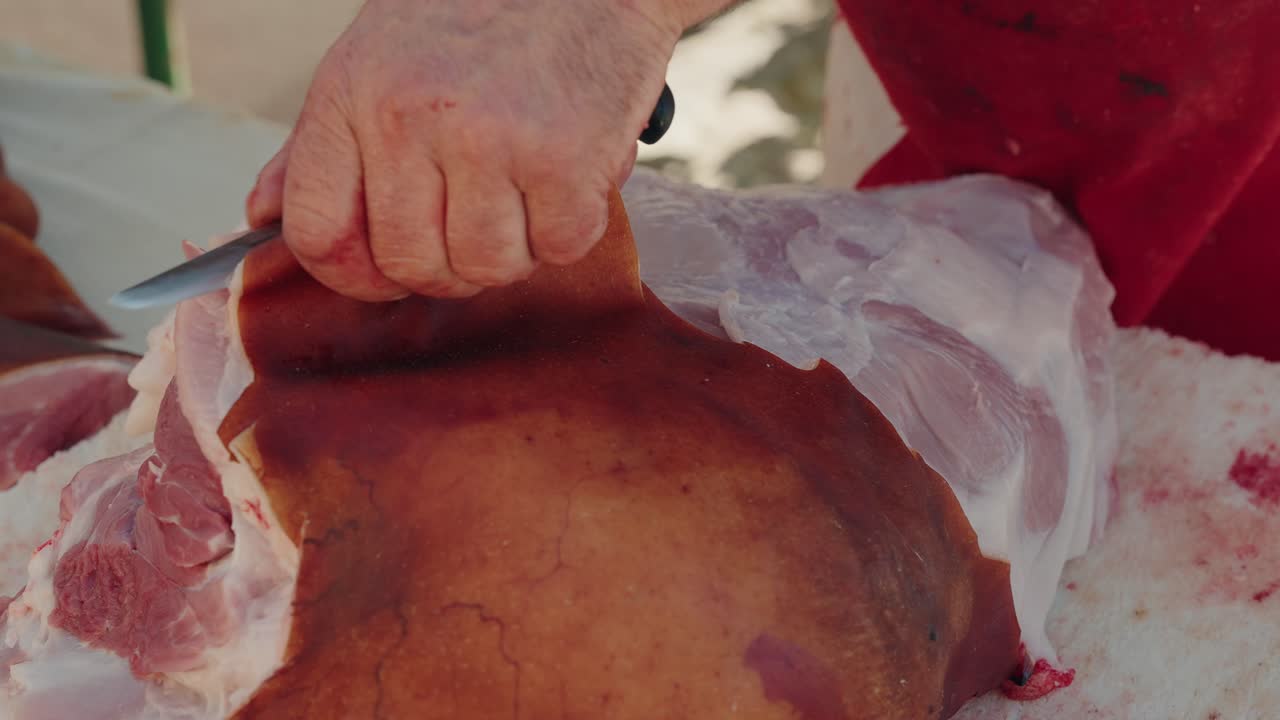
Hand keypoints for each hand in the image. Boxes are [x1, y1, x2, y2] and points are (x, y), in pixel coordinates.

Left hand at [245, 0, 683, 300]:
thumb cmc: (479, 16)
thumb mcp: (376, 59)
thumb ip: (318, 146)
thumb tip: (262, 215)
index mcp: (352, 94)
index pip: (316, 230)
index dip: (351, 276)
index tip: (386, 273)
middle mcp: (409, 118)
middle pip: (408, 265)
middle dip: (447, 267)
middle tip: (476, 226)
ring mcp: (488, 141)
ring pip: (485, 268)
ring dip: (513, 250)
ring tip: (526, 195)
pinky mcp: (563, 160)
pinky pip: (557, 247)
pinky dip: (569, 229)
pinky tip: (569, 179)